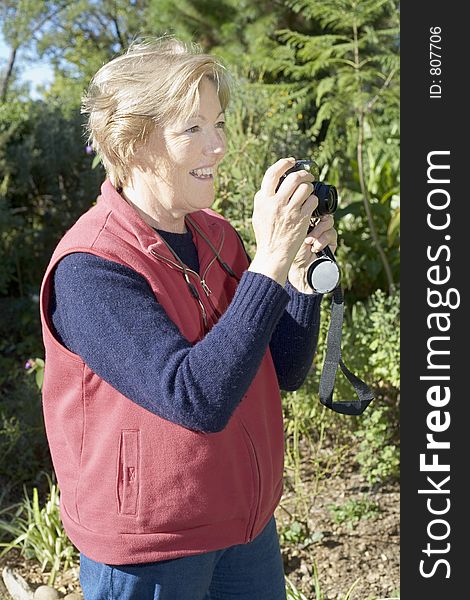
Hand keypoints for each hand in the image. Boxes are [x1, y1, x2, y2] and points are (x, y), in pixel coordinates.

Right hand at [248, 158, 317, 285]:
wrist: (272, 254)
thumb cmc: (266, 235)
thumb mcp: (258, 214)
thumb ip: (264, 199)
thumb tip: (272, 185)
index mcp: (263, 200)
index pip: (272, 173)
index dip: (284, 164)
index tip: (291, 162)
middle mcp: (275, 203)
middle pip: (293, 178)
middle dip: (304, 174)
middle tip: (308, 176)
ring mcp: (289, 211)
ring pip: (305, 188)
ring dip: (309, 187)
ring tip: (309, 191)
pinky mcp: (301, 219)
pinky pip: (312, 202)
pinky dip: (313, 201)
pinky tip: (311, 205)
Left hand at [288, 215, 337, 293]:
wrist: (300, 269)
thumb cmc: (292, 252)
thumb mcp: (293, 233)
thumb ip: (300, 219)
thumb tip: (303, 206)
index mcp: (305, 221)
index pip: (312, 209)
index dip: (311, 210)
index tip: (305, 215)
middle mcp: (315, 226)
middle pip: (322, 212)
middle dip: (315, 220)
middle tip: (307, 230)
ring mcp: (324, 233)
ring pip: (328, 222)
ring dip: (319, 231)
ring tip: (309, 241)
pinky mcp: (331, 242)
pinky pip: (332, 233)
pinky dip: (324, 239)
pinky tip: (315, 247)